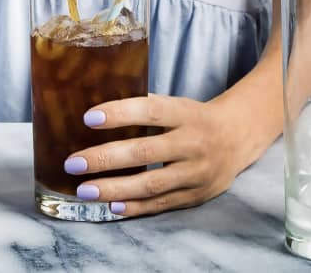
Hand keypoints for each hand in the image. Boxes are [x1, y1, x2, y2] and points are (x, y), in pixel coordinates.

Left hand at [64, 94, 243, 216]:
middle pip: (145, 151)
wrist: (237, 137)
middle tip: (73, 163)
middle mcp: (192, 142)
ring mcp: (196, 172)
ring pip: (152, 183)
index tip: (89, 117)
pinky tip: (113, 206)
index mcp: (185, 113)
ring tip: (85, 189)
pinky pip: (162, 203)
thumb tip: (101, 110)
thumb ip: (145, 106)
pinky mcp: (196, 194)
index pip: (151, 111)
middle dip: (105, 158)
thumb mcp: (176, 103)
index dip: (120, 113)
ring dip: (115, 188)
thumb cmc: (194, 117)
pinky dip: (136, 207)